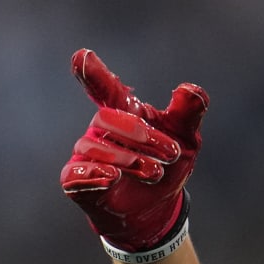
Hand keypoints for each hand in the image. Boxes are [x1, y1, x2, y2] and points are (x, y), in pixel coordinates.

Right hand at [61, 49, 208, 251]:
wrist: (158, 208)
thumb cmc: (168, 164)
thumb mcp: (186, 138)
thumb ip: (188, 113)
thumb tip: (190, 88)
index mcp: (125, 112)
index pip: (106, 88)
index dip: (93, 73)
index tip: (81, 56)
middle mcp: (101, 130)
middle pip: (107, 119)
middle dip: (140, 135)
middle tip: (172, 153)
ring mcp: (87, 155)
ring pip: (96, 149)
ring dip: (128, 160)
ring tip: (156, 172)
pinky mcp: (78, 182)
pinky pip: (73, 175)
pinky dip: (91, 176)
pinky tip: (111, 178)